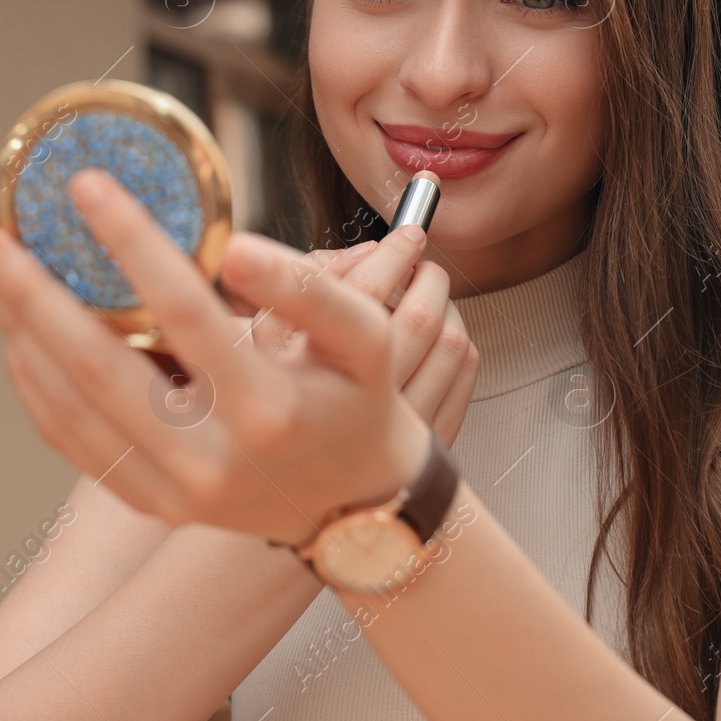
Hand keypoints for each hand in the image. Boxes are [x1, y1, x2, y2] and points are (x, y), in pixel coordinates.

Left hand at [0, 168, 437, 546]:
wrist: (357, 505)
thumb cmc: (359, 401)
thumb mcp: (368, 338)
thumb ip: (309, 291)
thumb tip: (235, 247)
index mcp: (268, 409)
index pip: (185, 311)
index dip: (131, 242)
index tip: (87, 187)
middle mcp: (211, 459)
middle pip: (98, 366)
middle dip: (32, 295)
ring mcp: (174, 489)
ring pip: (70, 406)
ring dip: (21, 332)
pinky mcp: (150, 501)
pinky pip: (73, 440)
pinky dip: (36, 384)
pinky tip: (19, 332)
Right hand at [246, 230, 479, 445]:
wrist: (277, 487)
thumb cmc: (262, 401)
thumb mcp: (256, 341)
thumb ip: (304, 288)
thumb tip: (365, 251)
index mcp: (316, 374)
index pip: (367, 295)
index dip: (392, 253)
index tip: (404, 233)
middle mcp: (365, 405)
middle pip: (420, 316)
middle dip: (425, 275)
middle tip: (418, 257)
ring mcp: (404, 429)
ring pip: (449, 344)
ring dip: (446, 304)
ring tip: (427, 289)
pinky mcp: (429, 446)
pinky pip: (464, 376)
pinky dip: (459, 341)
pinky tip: (441, 330)